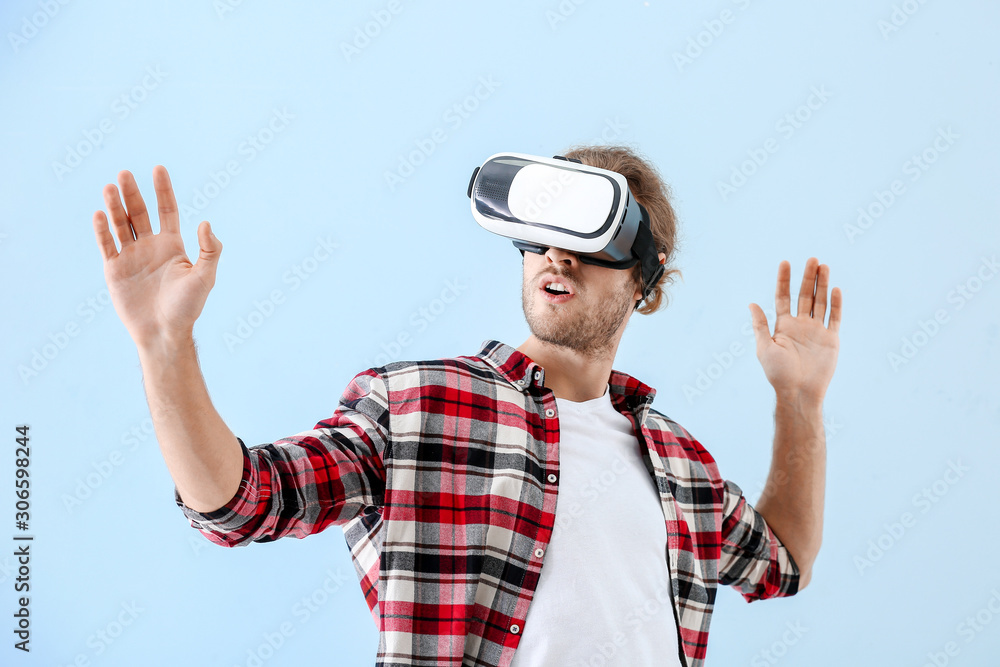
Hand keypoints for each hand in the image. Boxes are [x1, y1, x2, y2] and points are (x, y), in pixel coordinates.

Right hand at [92, 166, 222, 347]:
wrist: (164, 332)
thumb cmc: (188, 307)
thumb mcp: (205, 277)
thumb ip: (210, 250)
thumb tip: (206, 222)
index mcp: (173, 245)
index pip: (167, 210)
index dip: (163, 190)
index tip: (158, 169)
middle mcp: (151, 247)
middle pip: (140, 213)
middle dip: (133, 194)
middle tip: (125, 173)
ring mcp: (131, 257)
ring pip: (121, 225)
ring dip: (115, 207)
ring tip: (110, 187)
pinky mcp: (114, 270)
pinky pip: (107, 245)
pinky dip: (102, 230)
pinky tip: (99, 214)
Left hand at [748, 258, 841, 404]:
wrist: (798, 391)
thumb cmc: (778, 373)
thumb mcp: (765, 348)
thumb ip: (760, 325)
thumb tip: (751, 303)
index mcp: (783, 325)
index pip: (783, 297)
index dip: (784, 280)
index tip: (785, 263)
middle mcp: (800, 325)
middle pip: (804, 295)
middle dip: (808, 278)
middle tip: (812, 259)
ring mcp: (816, 331)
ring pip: (820, 302)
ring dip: (822, 285)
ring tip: (823, 266)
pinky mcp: (831, 339)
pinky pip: (834, 318)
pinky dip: (836, 304)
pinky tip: (835, 289)